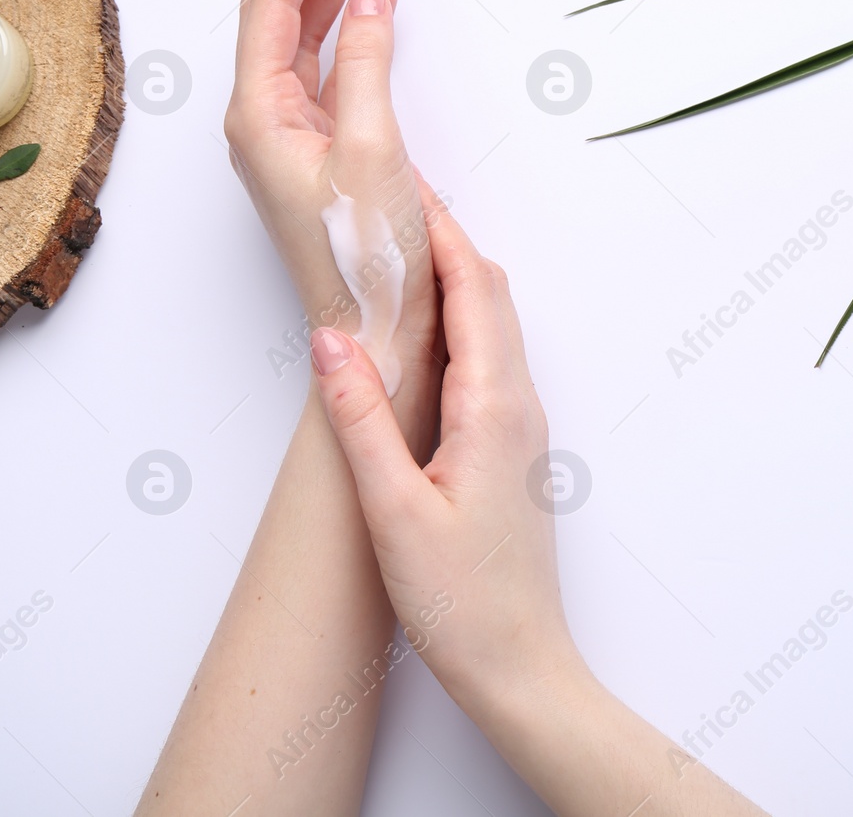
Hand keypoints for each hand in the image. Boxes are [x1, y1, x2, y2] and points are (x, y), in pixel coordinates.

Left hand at [225, 0, 441, 448]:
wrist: (374, 332)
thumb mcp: (373, 149)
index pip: (274, 1)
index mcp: (257, 116)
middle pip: (283, 11)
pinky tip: (372, 7)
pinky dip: (351, 33)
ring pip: (306, 39)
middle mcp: (262, 122)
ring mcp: (290, 138)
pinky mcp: (320, 154)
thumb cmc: (364, 258)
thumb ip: (369, 64)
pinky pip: (328, 72)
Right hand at [307, 191, 584, 713]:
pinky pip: (488, 357)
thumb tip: (331, 339)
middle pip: (489, 293)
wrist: (520, 667)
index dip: (436, 230)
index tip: (397, 186)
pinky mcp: (511, 448)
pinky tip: (417, 330)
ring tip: (396, 248)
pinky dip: (457, 318)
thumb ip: (361, 420)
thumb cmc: (461, 602)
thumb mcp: (392, 512)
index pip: (471, 289)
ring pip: (492, 323)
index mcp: (493, 408)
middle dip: (444, 237)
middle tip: (390, 200)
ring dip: (452, 275)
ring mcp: (520, 426)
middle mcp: (517, 405)